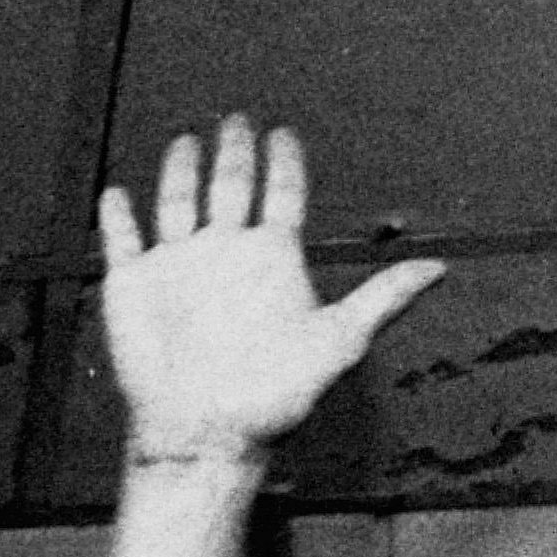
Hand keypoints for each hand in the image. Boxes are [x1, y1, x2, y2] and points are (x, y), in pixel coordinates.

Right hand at [99, 118, 443, 458]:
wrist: (204, 435)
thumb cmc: (271, 399)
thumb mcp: (338, 342)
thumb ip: (382, 300)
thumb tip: (439, 268)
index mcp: (271, 260)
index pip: (281, 195)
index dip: (284, 163)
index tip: (283, 135)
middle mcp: (226, 256)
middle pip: (231, 186)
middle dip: (234, 152)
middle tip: (237, 120)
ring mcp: (177, 268)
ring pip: (178, 203)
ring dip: (181, 171)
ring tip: (186, 141)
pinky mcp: (132, 287)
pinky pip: (123, 242)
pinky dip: (117, 218)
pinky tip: (117, 195)